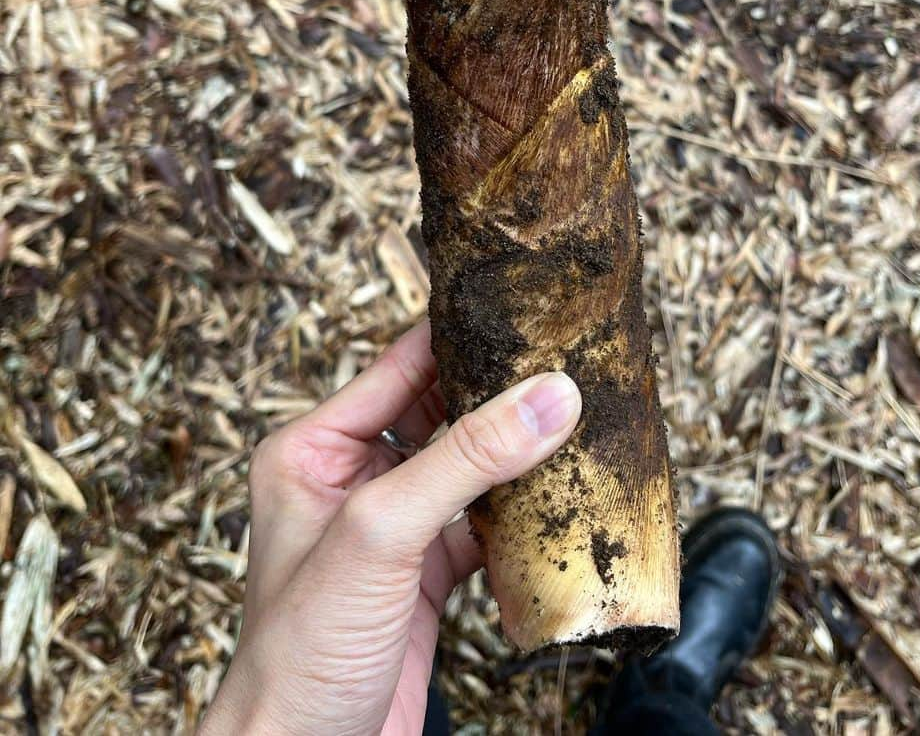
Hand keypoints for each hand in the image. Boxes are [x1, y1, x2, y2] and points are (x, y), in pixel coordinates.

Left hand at [200, 318, 580, 735]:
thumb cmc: (299, 653)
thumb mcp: (380, 533)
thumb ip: (466, 460)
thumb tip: (549, 396)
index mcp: (313, 448)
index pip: (399, 365)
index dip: (462, 335)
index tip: (528, 310)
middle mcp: (349, 478)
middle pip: (441, 411)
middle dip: (500, 393)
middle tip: (567, 364)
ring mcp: (390, 528)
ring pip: (468, 467)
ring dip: (516, 455)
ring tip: (575, 422)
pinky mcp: (424, 574)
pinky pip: (482, 523)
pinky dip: (520, 516)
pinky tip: (557, 502)